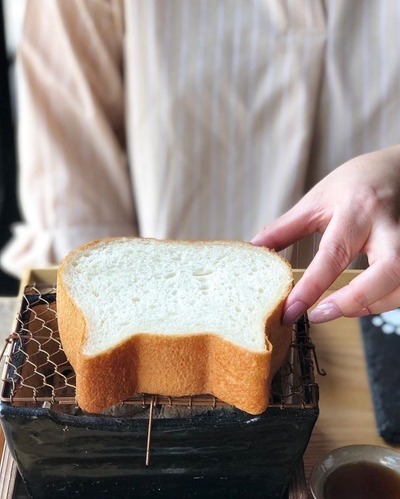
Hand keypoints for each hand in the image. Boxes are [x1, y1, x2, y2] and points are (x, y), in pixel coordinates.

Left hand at [251, 146, 399, 324]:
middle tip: (320, 315)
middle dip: (356, 300)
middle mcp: (389, 225)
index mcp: (357, 210)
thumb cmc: (355, 183)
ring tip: (338, 309)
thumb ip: (285, 228)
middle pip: (389, 269)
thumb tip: (254, 248)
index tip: (291, 311)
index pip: (334, 254)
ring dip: (373, 305)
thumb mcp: (317, 200)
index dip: (312, 287)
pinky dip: (385, 300)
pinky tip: (363, 302)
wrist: (397, 168)